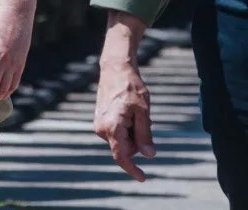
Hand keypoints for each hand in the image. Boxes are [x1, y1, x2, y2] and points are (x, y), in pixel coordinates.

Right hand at [94, 52, 155, 180]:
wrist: (115, 68)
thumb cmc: (130, 87)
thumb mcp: (143, 111)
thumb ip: (144, 135)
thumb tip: (148, 156)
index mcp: (111, 127)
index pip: (121, 156)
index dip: (132, 169)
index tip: (143, 178)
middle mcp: (101, 129)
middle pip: (125, 148)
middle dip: (137, 140)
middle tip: (143, 119)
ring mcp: (99, 125)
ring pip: (122, 140)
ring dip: (133, 132)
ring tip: (135, 112)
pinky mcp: (100, 120)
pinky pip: (117, 132)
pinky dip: (127, 127)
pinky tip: (128, 111)